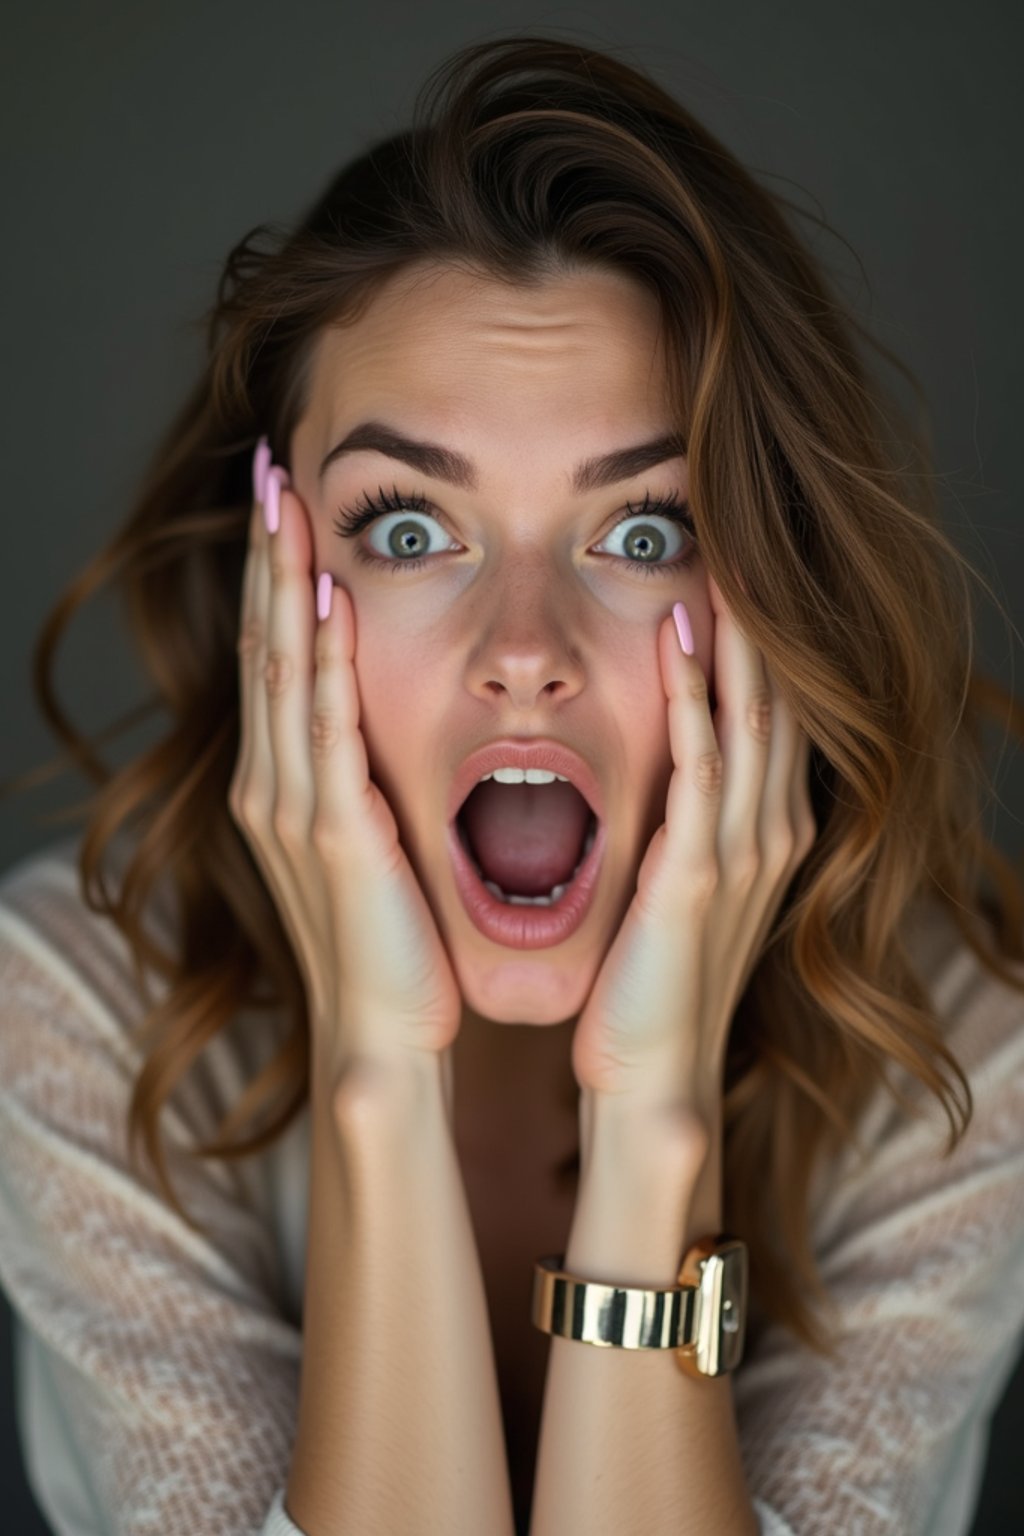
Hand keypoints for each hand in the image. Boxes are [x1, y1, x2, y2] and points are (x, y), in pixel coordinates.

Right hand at [228, 447, 462, 1087]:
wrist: (386, 1031)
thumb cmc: (392, 940)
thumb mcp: (373, 840)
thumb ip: (367, 775)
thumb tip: (390, 715)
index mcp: (286, 782)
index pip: (276, 655)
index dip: (277, 575)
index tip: (286, 502)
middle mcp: (273, 784)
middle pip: (264, 645)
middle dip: (267, 555)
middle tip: (267, 468)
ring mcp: (293, 806)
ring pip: (281, 672)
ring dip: (282, 583)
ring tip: (283, 503)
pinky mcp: (332, 832)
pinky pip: (323, 729)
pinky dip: (319, 664)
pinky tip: (325, 602)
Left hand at [570, 573, 817, 1120]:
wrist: (650, 1077)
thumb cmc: (654, 982)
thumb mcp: (684, 887)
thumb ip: (689, 824)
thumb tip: (669, 766)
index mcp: (766, 833)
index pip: (777, 712)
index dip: (766, 638)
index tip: (739, 564)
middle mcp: (769, 833)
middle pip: (779, 699)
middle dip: (766, 618)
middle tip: (745, 533)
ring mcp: (739, 853)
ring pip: (750, 719)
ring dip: (737, 636)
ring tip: (722, 557)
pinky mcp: (697, 878)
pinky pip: (701, 767)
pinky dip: (693, 698)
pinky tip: (678, 640)